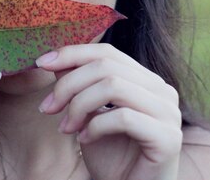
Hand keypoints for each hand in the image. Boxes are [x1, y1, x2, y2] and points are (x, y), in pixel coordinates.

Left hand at [36, 44, 181, 179]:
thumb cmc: (109, 156)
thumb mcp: (87, 114)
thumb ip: (78, 85)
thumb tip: (54, 59)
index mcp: (145, 80)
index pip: (107, 53)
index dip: (72, 54)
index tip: (41, 63)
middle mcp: (162, 90)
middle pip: (106, 66)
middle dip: (68, 84)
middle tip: (47, 108)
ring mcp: (168, 113)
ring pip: (113, 86)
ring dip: (78, 105)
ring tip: (65, 128)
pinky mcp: (168, 138)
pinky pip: (123, 117)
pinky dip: (95, 126)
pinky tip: (84, 139)